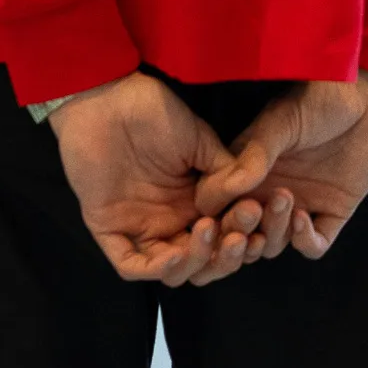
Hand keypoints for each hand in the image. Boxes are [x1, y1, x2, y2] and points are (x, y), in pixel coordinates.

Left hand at [47, 72, 270, 285]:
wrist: (107, 97)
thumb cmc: (154, 113)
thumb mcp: (202, 144)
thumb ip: (228, 177)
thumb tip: (250, 207)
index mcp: (194, 203)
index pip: (226, 238)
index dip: (247, 236)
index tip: (260, 220)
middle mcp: (169, 221)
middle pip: (206, 262)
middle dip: (228, 256)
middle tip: (239, 234)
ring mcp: (139, 226)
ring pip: (175, 271)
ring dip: (199, 261)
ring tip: (209, 231)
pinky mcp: (108, 227)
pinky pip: (132, 265)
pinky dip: (159, 268)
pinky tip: (177, 252)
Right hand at [196, 72, 367, 258]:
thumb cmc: (318, 100)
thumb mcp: (281, 122)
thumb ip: (256, 154)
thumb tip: (227, 186)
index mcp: (246, 167)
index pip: (216, 199)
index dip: (213, 211)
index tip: (213, 211)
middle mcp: (268, 190)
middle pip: (242, 228)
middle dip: (240, 228)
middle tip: (252, 210)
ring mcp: (301, 203)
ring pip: (274, 241)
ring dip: (274, 232)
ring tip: (285, 200)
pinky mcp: (333, 212)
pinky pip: (314, 245)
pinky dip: (305, 241)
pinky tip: (303, 217)